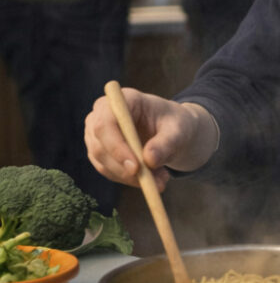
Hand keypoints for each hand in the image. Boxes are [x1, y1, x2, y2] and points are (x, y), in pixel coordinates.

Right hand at [84, 88, 217, 190]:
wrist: (173, 131)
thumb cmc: (176, 124)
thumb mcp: (179, 130)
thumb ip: (166, 143)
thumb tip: (149, 160)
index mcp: (124, 99)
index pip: (106, 123)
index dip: (116, 146)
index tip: (135, 167)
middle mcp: (103, 114)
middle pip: (100, 145)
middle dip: (126, 169)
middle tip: (155, 182)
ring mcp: (97, 133)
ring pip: (103, 162)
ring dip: (131, 177)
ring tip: (161, 179)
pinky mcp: (99, 151)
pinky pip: (108, 171)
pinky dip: (129, 180)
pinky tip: (151, 180)